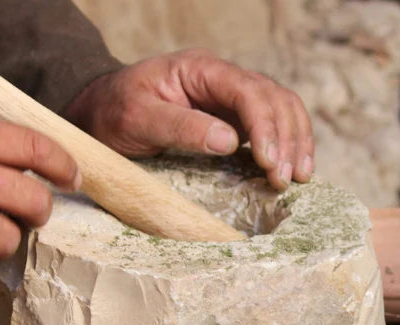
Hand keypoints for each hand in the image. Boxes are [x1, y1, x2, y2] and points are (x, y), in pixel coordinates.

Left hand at [64, 50, 313, 189]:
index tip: (267, 161)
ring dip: (295, 142)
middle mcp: (223, 79)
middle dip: (286, 138)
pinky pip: (274, 126)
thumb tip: (230, 141)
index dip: (265, 125)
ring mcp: (232, 99)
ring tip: (298, 177)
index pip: (249, 90)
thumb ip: (180, 126)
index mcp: (200, 69)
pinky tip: (293, 170)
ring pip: (283, 109)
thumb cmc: (113, 113)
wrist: (100, 114)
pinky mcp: (235, 120)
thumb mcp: (136, 119)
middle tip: (283, 179)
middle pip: (275, 98)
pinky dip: (289, 145)